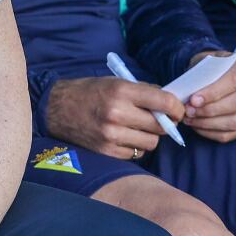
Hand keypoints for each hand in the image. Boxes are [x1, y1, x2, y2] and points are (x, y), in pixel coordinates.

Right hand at [44, 76, 183, 159]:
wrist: (57, 108)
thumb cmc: (90, 92)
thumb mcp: (116, 82)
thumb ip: (143, 92)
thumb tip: (170, 103)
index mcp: (122, 91)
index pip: (164, 102)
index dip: (177, 108)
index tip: (178, 110)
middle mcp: (117, 114)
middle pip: (160, 126)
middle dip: (165, 123)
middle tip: (160, 119)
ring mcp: (111, 135)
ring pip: (151, 142)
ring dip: (150, 136)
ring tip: (139, 128)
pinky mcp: (107, 151)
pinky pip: (136, 153)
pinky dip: (135, 146)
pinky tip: (125, 137)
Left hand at [179, 54, 235, 142]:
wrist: (212, 76)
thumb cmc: (207, 70)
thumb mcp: (203, 63)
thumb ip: (200, 75)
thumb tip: (190, 92)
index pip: (234, 79)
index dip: (214, 92)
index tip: (194, 100)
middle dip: (210, 109)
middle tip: (189, 110)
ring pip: (235, 122)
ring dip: (208, 123)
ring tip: (190, 118)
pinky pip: (230, 134)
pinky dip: (210, 132)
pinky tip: (196, 125)